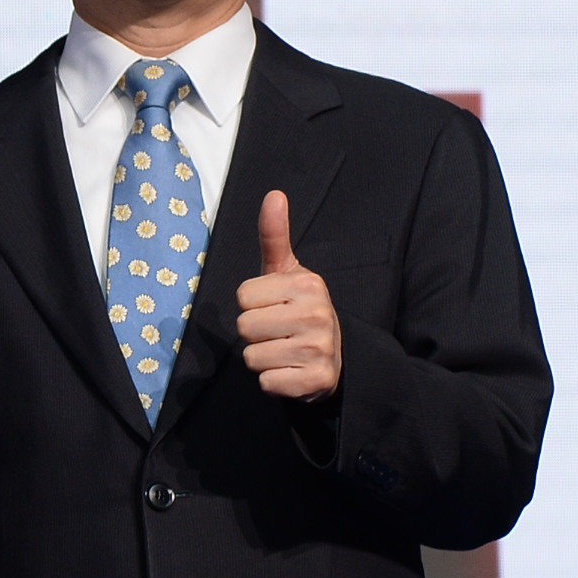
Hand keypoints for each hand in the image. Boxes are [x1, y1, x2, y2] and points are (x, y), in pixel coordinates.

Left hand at [235, 188, 340, 400]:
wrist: (334, 357)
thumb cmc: (299, 309)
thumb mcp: (287, 272)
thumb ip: (275, 236)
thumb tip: (274, 195)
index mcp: (308, 285)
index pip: (243, 297)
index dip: (253, 305)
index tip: (276, 307)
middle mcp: (318, 314)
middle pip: (245, 327)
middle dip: (255, 333)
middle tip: (280, 333)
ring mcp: (319, 349)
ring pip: (252, 357)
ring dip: (263, 359)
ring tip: (285, 351)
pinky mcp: (316, 381)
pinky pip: (266, 382)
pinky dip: (273, 382)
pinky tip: (292, 371)